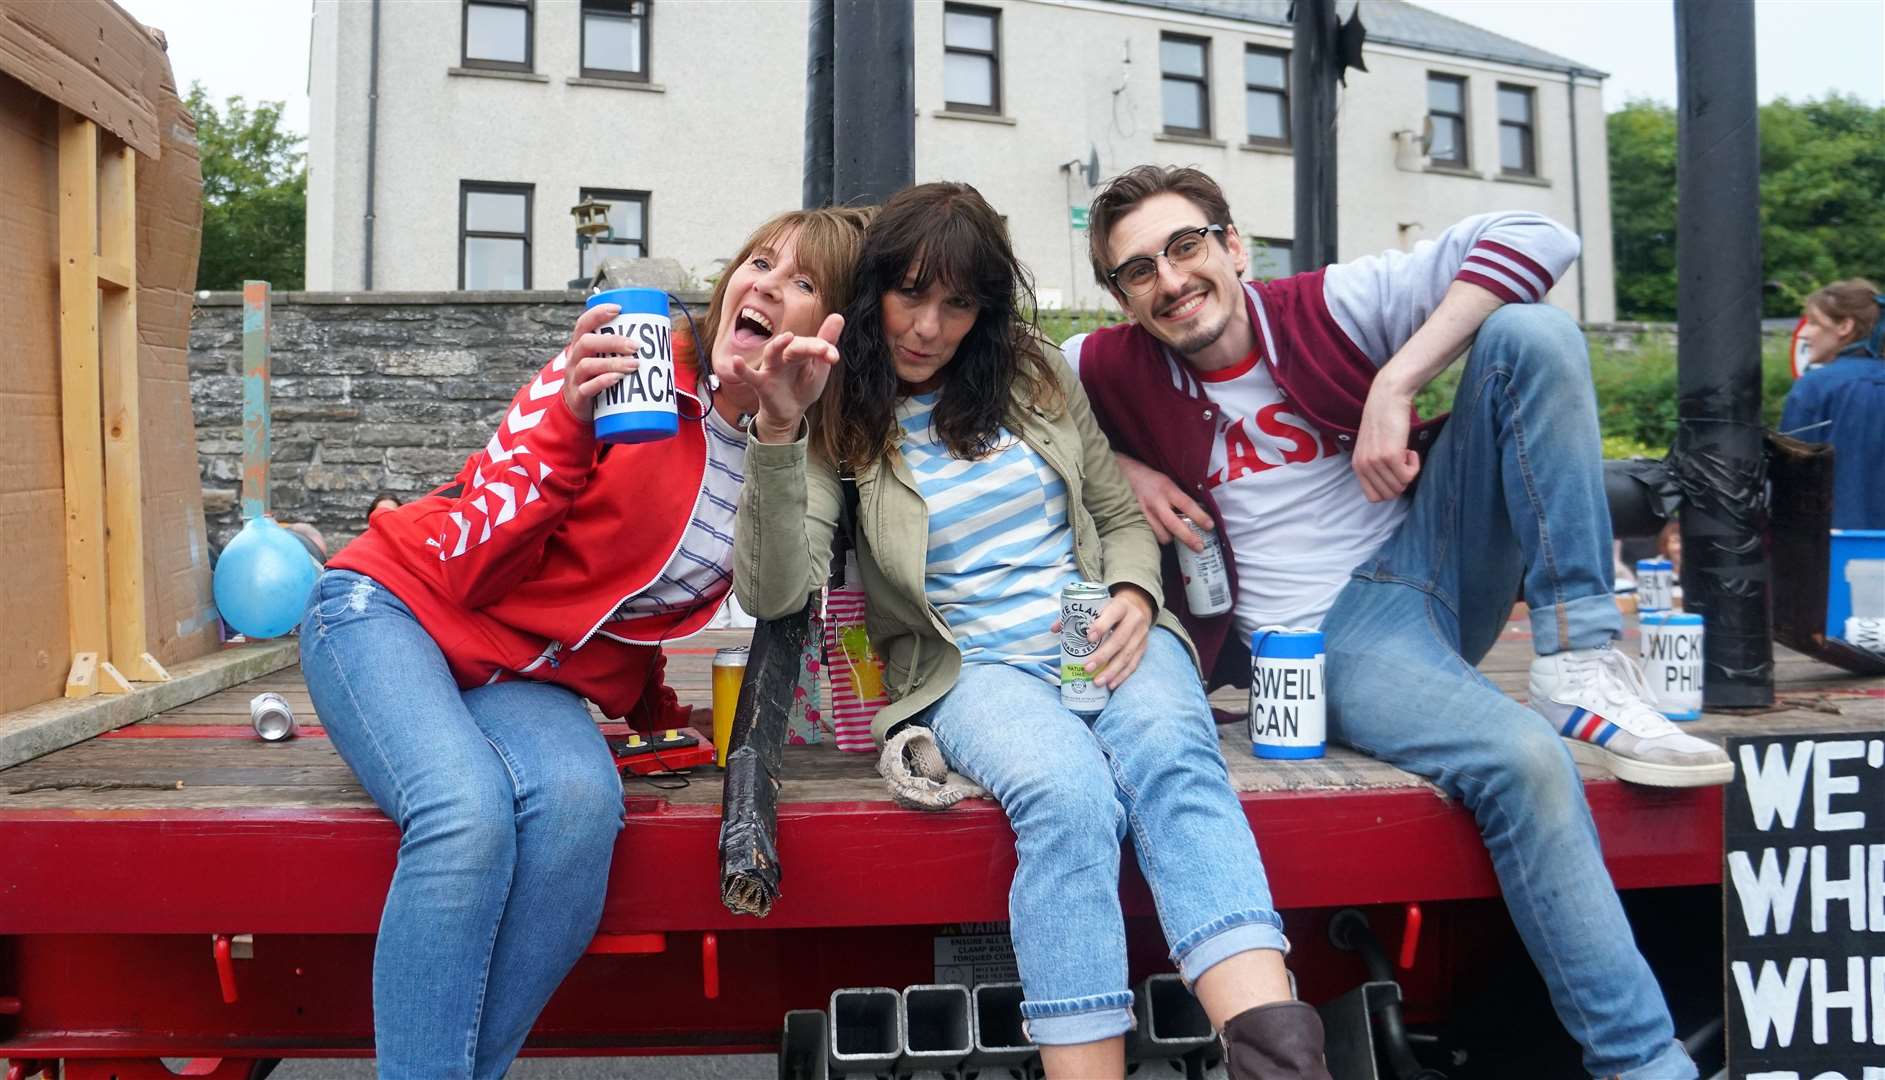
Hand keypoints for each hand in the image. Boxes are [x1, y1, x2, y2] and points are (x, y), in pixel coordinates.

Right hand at [560, 303, 645, 422]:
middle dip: (612, 341)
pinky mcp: (578, 397)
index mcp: (580, 346)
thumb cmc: (598, 378)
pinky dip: (603, 382)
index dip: (597, 314)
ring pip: (588, 365)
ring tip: (634, 364)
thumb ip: (622, 350)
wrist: (579, 409)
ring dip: (612, 363)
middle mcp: (574, 359)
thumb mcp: (604, 360)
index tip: (618, 309)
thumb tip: (663, 338)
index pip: (583, 324)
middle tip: (636, 345)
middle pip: (586, 343)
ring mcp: (574, 378)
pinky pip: (588, 388)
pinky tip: (617, 379)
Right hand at [737, 312, 844, 441]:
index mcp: (800, 351)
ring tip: (787, 337)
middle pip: (795, 346)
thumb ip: (826, 345)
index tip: (834, 357)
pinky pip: (749, 375)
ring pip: (773, 353)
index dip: (823, 349)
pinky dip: (741, 369)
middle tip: (824, 349)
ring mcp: (771, 368)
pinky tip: (736, 361)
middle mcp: (784, 356)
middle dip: (809, 347)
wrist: (791, 412)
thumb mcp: (819, 368)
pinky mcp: (761, 383)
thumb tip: (838, 316)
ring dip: (778, 345)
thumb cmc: (803, 386)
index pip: (812, 344)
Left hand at [1080, 586, 1154, 689]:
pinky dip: (1122, 676)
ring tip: (1097, 682)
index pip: (1113, 614)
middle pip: (1120, 639)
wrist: (1138, 607)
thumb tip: (1054, 629)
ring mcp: (1141, 635)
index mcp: (1121, 605)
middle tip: (1087, 668)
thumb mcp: (1098, 605)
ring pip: (1127, 655)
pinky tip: (1111, 684)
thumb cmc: (1110, 608)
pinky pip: (1134, 664)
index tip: (1089, 638)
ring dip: (1112, 671)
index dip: (1102, 626)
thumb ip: (1076, 615)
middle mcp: (1134, 619)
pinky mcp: (1143, 648)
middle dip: (1103, 656)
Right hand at [1117, 454, 1212, 551]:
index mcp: (1167, 489)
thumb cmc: (1150, 478)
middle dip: (1188, 538)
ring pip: (1162, 534)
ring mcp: (1145, 512)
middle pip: (1174, 525)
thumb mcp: (1168, 482)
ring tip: (1177, 536)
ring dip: (1172, 538)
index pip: (1186, 505)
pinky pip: (1151, 534)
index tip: (1210, 526)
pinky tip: (1163, 532)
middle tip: (1200, 547)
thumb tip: (1197, 512)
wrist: (1124, 474)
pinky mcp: (1137, 519)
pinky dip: (1160, 535)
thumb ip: (1179, 496)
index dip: (1199, 516)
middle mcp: (1156, 502)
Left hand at [1352, 380, 1420, 500]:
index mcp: (1357, 467)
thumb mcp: (1372, 448)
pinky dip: (1415, 466)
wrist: (1387, 398)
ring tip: (1406, 453)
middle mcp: (1363, 466)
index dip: (1390, 489)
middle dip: (1401, 482)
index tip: (1395, 472)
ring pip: (1400, 486)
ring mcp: (1376, 462)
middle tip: (1403, 462)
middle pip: (1389, 495)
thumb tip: (1394, 488)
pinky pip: (1408, 476)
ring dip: (1409, 472)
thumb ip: (1375, 467)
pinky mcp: (1390, 456)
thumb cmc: (1384, 422)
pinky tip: (1410, 451)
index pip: (1374, 497)